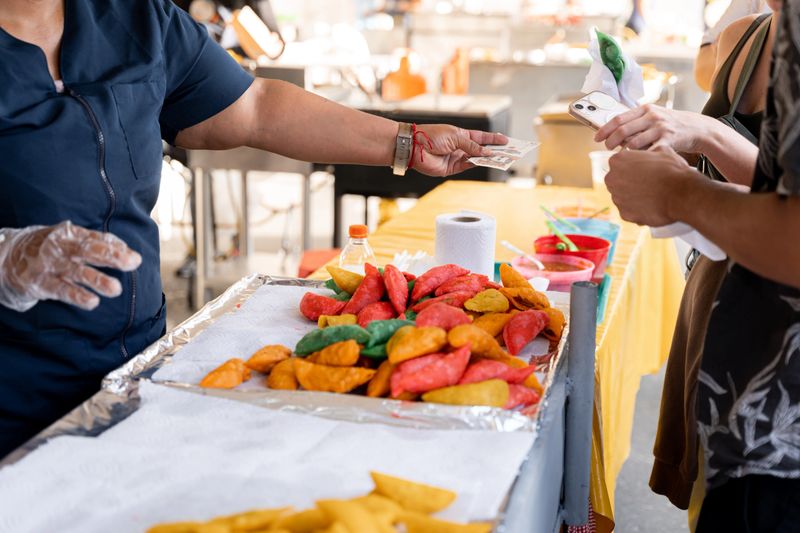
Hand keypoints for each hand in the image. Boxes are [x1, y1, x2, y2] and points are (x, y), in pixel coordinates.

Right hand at [0, 221, 141, 311]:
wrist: (6, 256)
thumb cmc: (49, 248)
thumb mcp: (69, 239)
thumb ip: (97, 242)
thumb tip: (125, 248)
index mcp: (70, 234)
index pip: (97, 239)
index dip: (116, 247)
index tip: (135, 258)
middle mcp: (61, 247)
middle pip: (89, 251)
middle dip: (112, 257)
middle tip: (132, 264)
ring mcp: (50, 265)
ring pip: (77, 272)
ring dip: (98, 280)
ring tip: (116, 289)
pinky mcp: (41, 282)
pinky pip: (61, 290)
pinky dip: (77, 296)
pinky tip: (92, 302)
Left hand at [411, 124, 507, 176]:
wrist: (415, 147)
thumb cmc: (431, 136)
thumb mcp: (455, 136)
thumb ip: (472, 145)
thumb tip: (486, 152)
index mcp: (460, 135)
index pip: (481, 137)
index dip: (493, 139)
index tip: (505, 140)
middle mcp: (459, 146)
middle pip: (480, 150)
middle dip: (493, 151)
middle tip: (508, 152)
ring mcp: (456, 157)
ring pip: (476, 159)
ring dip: (488, 159)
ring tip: (501, 158)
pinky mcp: (452, 168)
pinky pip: (468, 166)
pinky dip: (477, 164)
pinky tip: (486, 162)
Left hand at [594, 104, 711, 152]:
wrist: (697, 127)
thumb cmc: (669, 125)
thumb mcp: (653, 117)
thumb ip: (635, 122)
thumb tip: (611, 132)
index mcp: (645, 109)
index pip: (618, 118)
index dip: (605, 129)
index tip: (596, 138)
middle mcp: (652, 117)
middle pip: (623, 130)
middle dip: (611, 142)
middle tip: (607, 149)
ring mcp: (661, 128)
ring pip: (634, 143)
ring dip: (624, 153)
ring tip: (621, 158)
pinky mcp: (669, 140)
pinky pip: (650, 152)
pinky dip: (641, 158)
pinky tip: (637, 163)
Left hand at [605, 146, 698, 226]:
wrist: (681, 194)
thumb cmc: (673, 171)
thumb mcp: (663, 151)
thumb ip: (650, 151)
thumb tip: (651, 153)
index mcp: (617, 160)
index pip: (618, 164)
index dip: (631, 167)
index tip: (643, 171)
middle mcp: (611, 179)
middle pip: (617, 181)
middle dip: (629, 183)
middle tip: (647, 184)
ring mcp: (616, 198)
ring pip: (622, 197)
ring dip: (633, 197)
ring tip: (651, 196)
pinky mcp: (624, 214)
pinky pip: (629, 211)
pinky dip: (638, 210)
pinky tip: (651, 207)